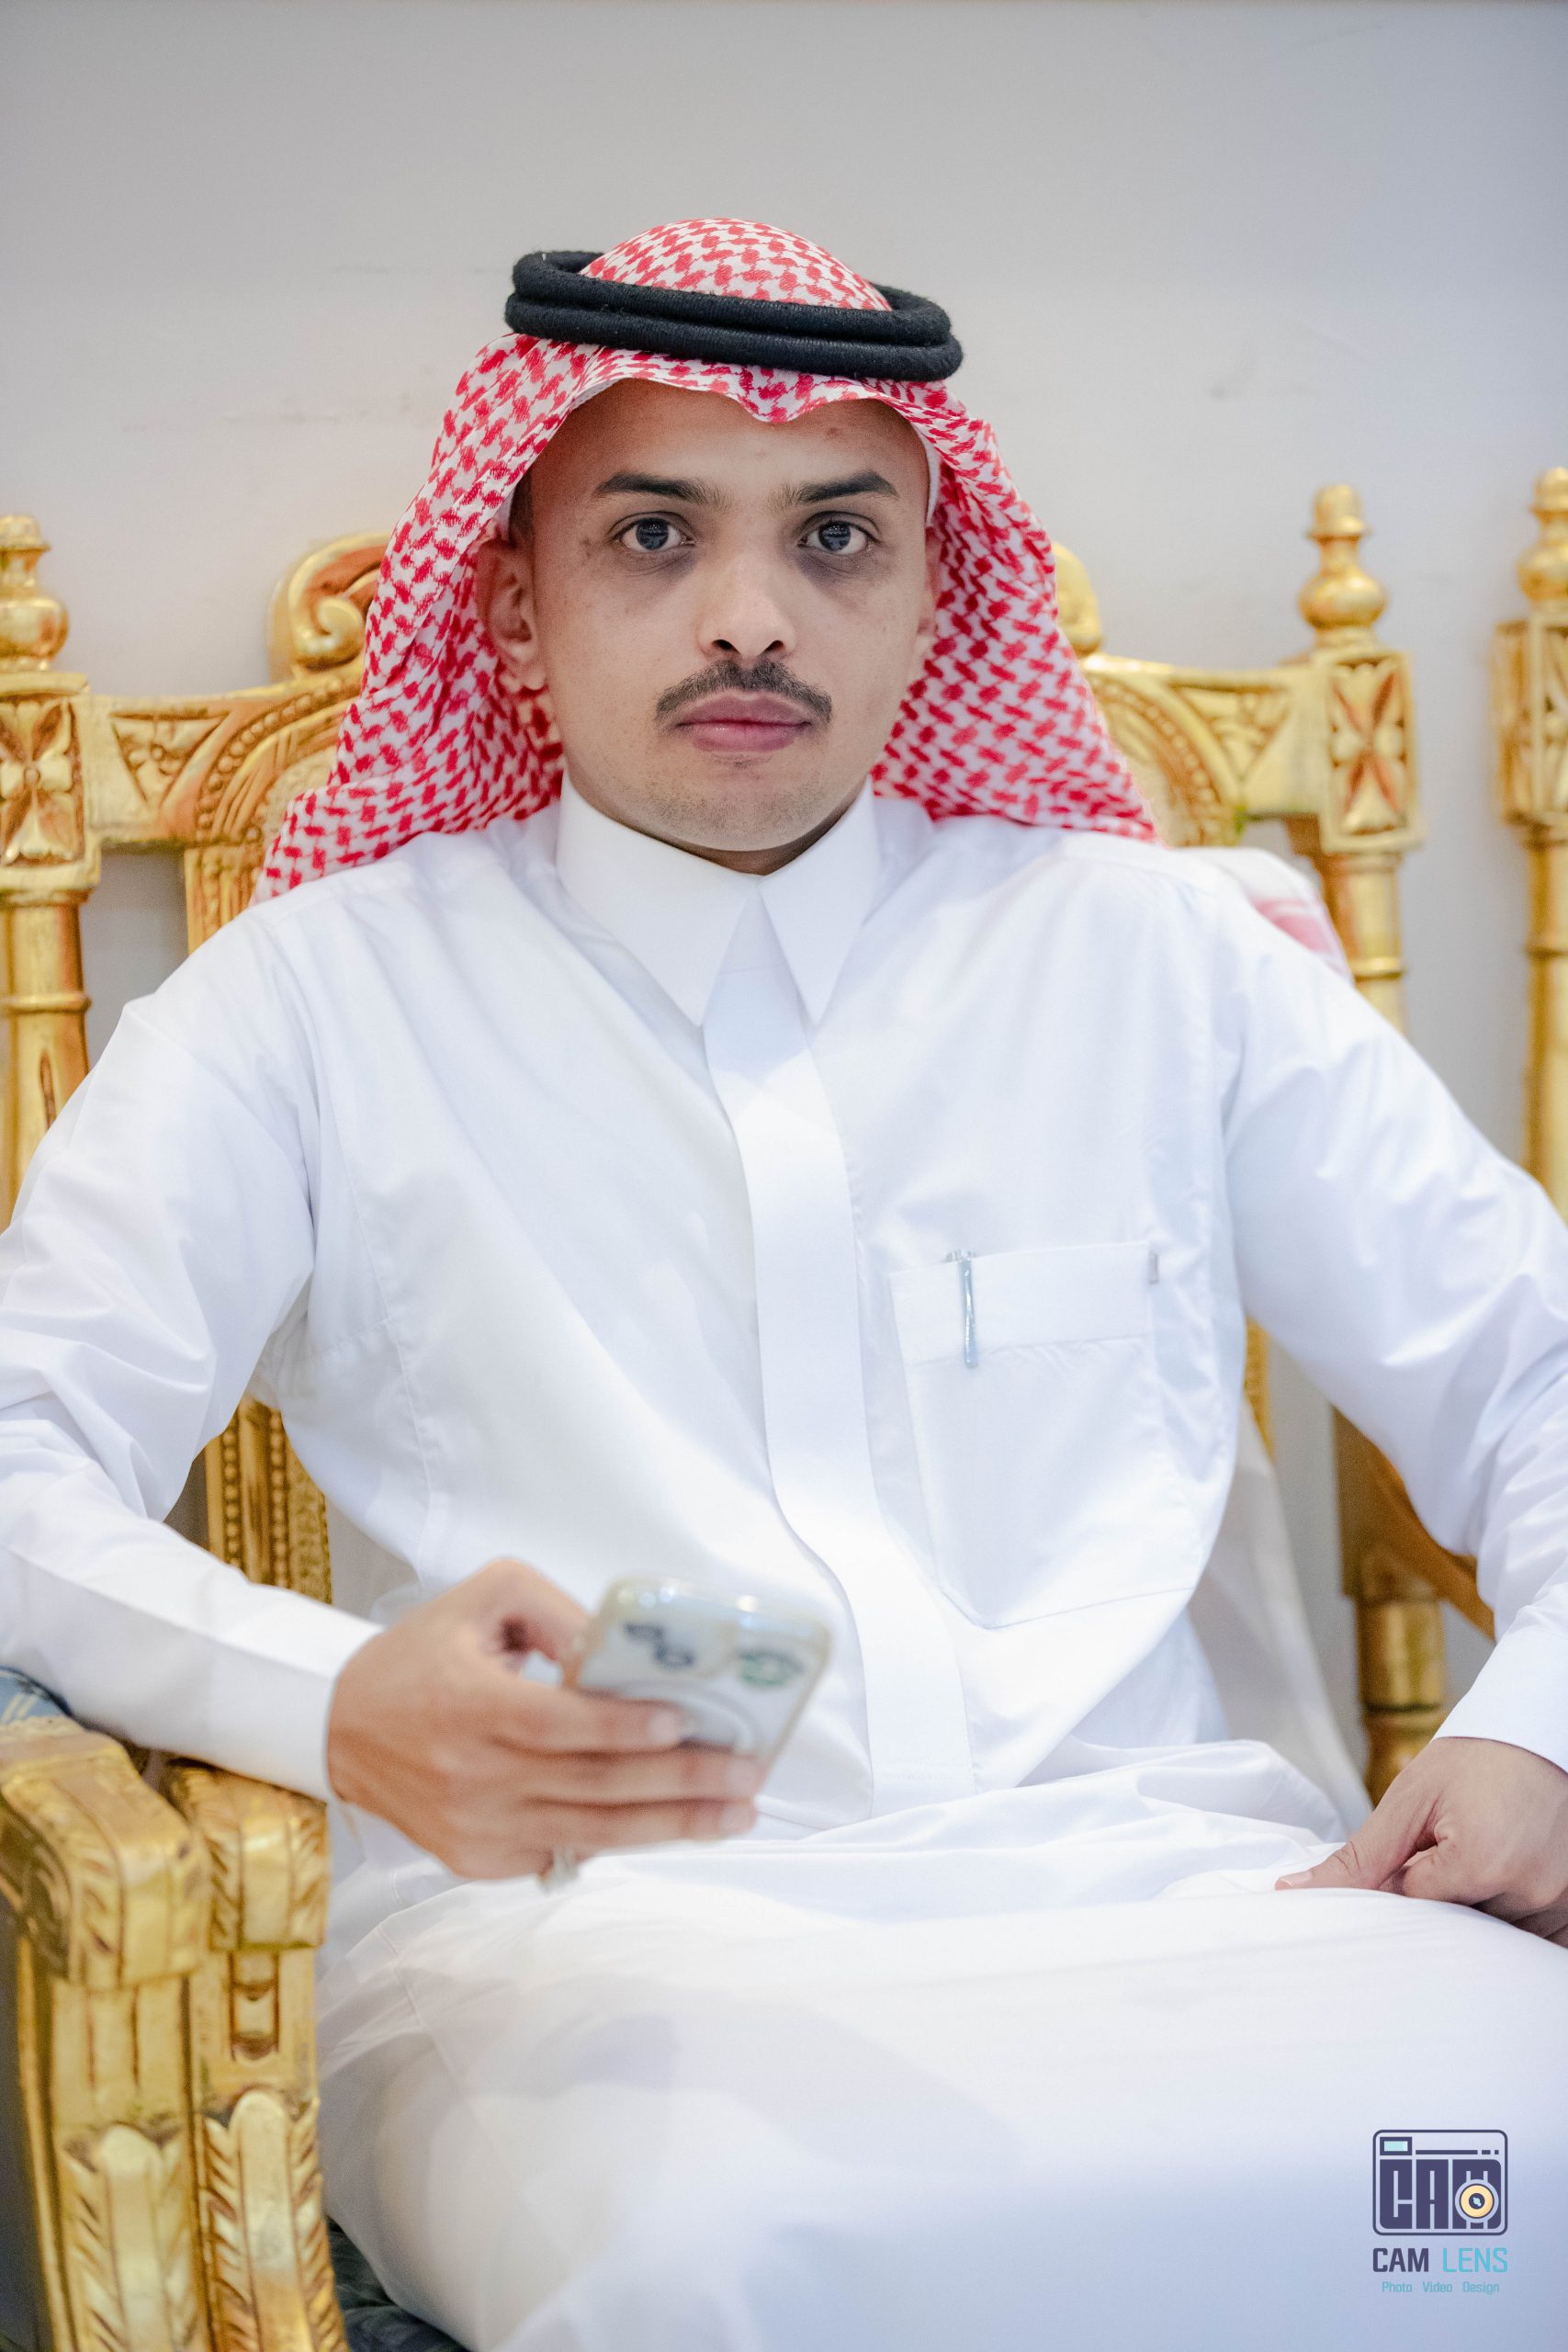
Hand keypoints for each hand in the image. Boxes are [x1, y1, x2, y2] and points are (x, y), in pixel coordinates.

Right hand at [326, 1556, 761, 1877]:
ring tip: (733, 1813)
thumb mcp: (484, 1598)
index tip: (683, 1722)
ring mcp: (475, 1829)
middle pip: (592, 1788)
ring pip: (590, 1834)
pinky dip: (617, 1838)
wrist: (338, 1727)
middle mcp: (472, 1777)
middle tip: (747, 1776)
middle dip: (681, 1784)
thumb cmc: (423, 1654)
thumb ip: (556, 1614)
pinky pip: (561, 1853)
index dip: (623, 1728)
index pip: (559, 1725)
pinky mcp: (475, 1860)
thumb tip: (620, 1654)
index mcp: (469, 1705)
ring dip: (670, 1826)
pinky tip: (669, 1822)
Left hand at [1276, 1734, 1567, 1943]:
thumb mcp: (1411, 1797)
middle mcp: (1527, 1891)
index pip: (1411, 1905)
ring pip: (1491, 1931)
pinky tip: (1507, 1868)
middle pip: (1454, 1924)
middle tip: (1452, 1841)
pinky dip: (1510, 1912)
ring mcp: (1557, 1902)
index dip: (1403, 1873)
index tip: (1415, 1843)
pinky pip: (1532, 1936)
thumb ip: (1358, 1856)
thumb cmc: (1479, 1757)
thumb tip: (1293, 1890)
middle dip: (1441, 1893)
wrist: (1543, 1731)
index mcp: (1480, 1862)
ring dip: (1477, 1901)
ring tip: (1487, 1844)